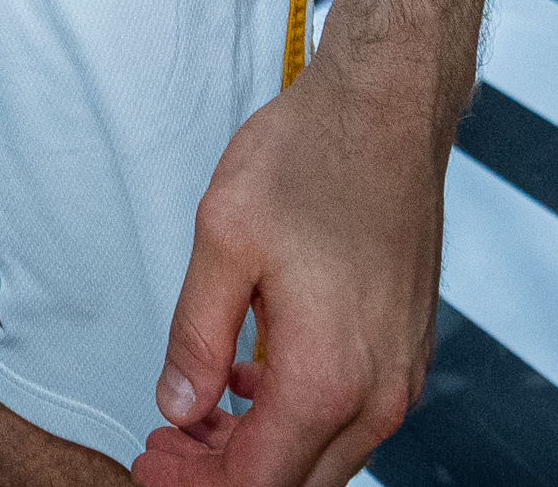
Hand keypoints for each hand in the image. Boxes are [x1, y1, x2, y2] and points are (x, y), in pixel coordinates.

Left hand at [136, 37, 445, 486]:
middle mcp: (377, 393)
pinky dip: (298, 417)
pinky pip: (352, 416)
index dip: (193, 483)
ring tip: (200, 414)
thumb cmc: (313, 157)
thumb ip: (196, 335)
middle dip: (223, 475)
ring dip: (262, 448)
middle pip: (295, 483)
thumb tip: (178, 403)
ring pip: (326, 455)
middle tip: (167, 446)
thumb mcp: (223, 237)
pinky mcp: (408, 350)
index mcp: (326, 377)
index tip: (149, 463)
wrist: (387, 108)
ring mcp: (402, 374)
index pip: (256, 482)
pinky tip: (252, 378)